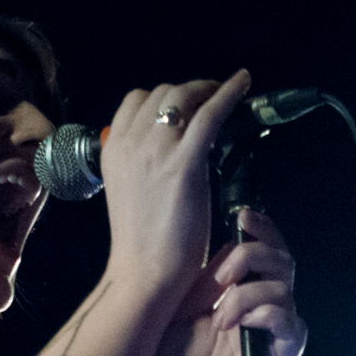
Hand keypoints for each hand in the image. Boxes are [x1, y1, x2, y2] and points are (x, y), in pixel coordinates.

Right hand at [98, 71, 254, 300]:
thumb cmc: (143, 241)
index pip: (136, 101)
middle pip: (162, 94)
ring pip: (183, 97)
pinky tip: (243, 83)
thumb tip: (166, 149)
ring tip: (227, 91)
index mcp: (113, 150)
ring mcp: (155, 150)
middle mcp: (129, 143)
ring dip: (207, 89)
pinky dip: (228, 93)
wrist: (144, 272)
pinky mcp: (183, 163)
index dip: (164, 98)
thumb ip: (141, 164)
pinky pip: (209, 114)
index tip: (185, 103)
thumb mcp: (129, 191)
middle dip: (189, 91)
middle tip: (211, 96)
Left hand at [142, 208, 306, 355]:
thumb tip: (224, 246)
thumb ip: (202, 280)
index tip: (241, 216)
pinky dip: (263, 315)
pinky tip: (233, 326)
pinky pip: (292, 326)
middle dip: (253, 255)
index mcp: (244, 296)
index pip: (268, 252)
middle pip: (284, 262)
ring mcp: (275, 338)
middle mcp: (266, 313)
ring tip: (218, 315)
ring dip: (248, 293)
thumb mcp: (178, 312)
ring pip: (286, 290)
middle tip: (220, 276)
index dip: (263, 229)